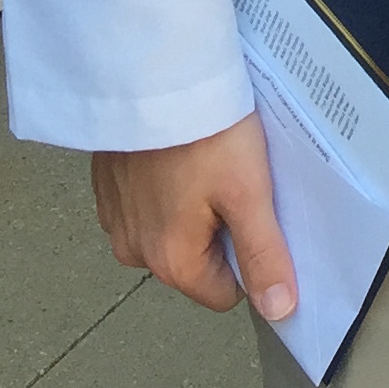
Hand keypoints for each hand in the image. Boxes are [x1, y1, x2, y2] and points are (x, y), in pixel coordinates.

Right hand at [92, 113, 295, 320]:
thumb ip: (264, 254)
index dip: (250, 256)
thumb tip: (280, 311)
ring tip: (210, 159)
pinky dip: (170, 182)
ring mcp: (115, 218)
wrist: (152, 75)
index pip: (223, 292)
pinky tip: (183, 149)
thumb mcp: (248, 193)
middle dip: (222, 226)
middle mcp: (133, 250)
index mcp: (169, 261)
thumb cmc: (206, 133)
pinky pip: (150, 201)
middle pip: (197, 260)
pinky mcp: (108, 186)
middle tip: (235, 177)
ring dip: (195, 203)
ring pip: (173, 229)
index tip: (257, 211)